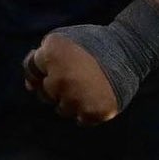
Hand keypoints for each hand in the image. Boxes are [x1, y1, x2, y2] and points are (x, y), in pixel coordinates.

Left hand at [23, 0, 158, 125]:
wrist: (129, 50)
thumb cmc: (93, 42)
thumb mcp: (63, 39)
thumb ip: (43, 58)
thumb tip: (29, 85)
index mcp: (51, 55)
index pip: (31, 72)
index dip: (44, 69)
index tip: (58, 66)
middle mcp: (59, 79)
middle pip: (44, 94)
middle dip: (55, 86)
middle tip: (76, 76)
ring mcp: (76, 98)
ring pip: (61, 109)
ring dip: (70, 100)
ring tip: (87, 86)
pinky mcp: (93, 113)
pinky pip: (80, 120)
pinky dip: (85, 111)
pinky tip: (95, 96)